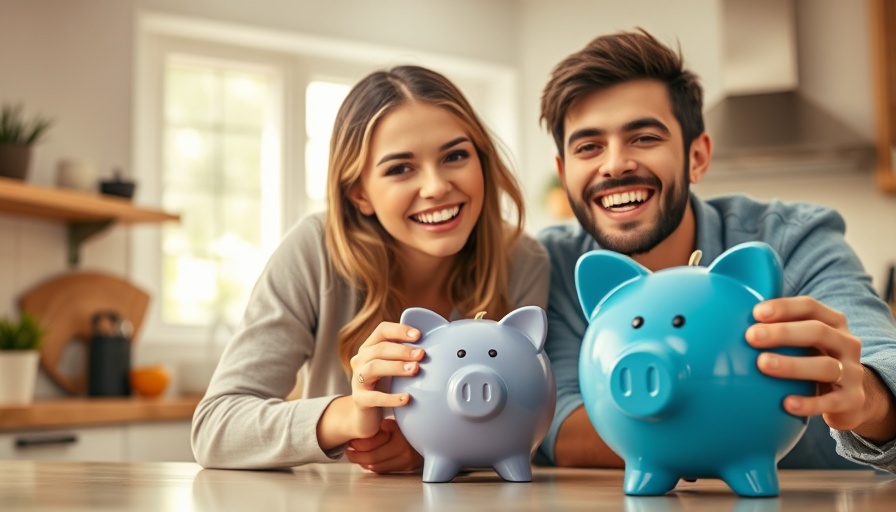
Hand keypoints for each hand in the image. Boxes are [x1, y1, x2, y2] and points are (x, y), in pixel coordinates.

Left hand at [346, 419, 422, 473]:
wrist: (435, 434)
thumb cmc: (417, 423)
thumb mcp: (403, 420)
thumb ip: (390, 424)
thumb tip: (380, 425)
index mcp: (400, 443)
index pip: (372, 451)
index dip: (358, 447)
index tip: (351, 442)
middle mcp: (404, 456)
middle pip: (372, 461)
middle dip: (357, 457)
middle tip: (348, 451)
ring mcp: (406, 464)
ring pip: (377, 468)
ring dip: (363, 463)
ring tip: (354, 456)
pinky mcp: (407, 468)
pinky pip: (385, 469)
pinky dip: (374, 466)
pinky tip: (367, 461)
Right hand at [348, 322, 423, 438]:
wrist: (368, 416)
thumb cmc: (387, 386)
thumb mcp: (396, 367)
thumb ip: (409, 355)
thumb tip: (436, 345)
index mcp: (370, 347)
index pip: (382, 331)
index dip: (400, 330)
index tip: (419, 335)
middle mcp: (361, 360)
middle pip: (379, 348)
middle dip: (402, 350)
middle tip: (421, 354)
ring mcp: (358, 380)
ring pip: (374, 367)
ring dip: (396, 367)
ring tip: (415, 370)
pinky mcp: (359, 400)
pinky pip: (374, 397)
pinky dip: (391, 397)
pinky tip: (406, 398)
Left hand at [745, 296, 864, 429]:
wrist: (852, 397)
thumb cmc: (814, 359)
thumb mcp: (804, 341)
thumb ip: (778, 327)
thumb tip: (729, 314)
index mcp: (832, 323)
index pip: (810, 307)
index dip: (784, 307)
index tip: (756, 313)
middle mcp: (846, 343)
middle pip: (818, 331)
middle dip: (783, 332)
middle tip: (751, 337)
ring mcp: (851, 372)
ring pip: (826, 366)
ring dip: (792, 365)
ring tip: (762, 364)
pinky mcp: (852, 400)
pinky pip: (830, 402)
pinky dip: (809, 403)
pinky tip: (786, 403)